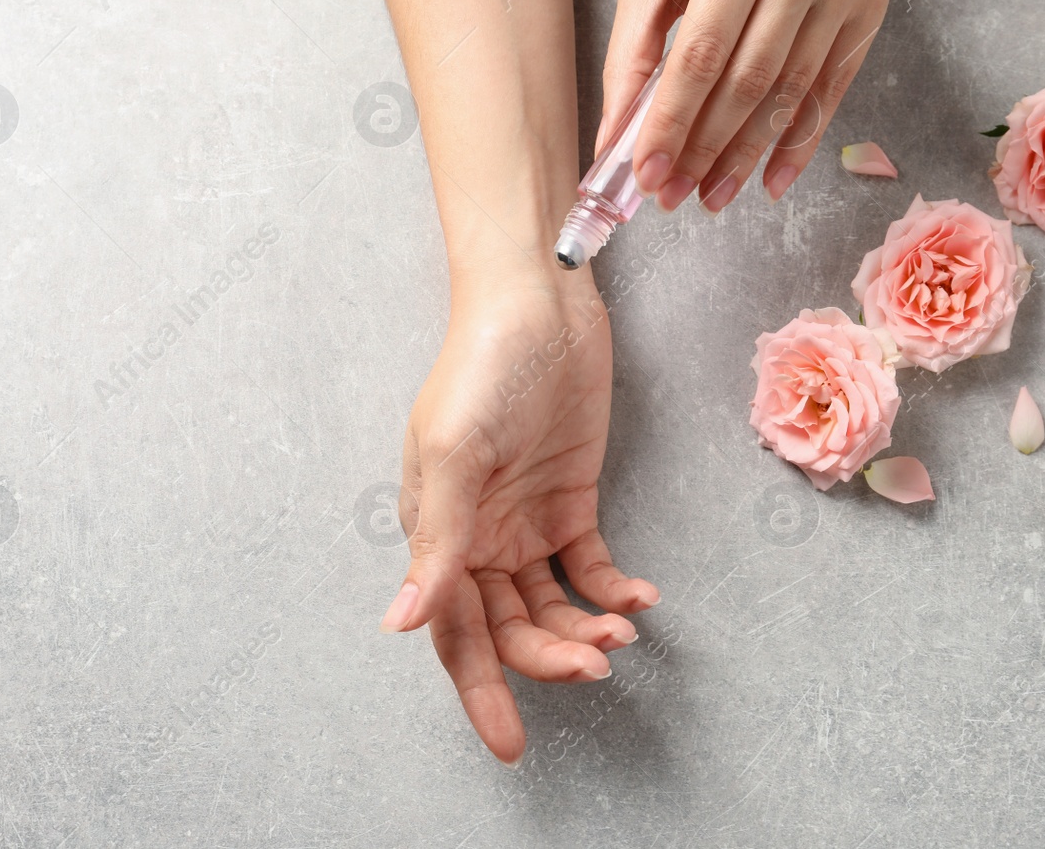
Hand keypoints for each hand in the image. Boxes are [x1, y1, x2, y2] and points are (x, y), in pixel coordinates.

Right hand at [379, 271, 659, 764]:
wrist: (539, 299)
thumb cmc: (482, 364)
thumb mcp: (452, 453)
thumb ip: (436, 542)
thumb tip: (402, 623)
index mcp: (437, 531)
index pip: (455, 632)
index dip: (481, 692)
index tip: (510, 746)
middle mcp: (477, 535)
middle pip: (510, 627)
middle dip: (551, 657)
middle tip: (596, 663)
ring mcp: (525, 518)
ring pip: (552, 605)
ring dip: (586, 627)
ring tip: (623, 629)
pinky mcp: (571, 497)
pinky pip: (590, 564)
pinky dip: (615, 588)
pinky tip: (641, 597)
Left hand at [599, 0, 890, 213]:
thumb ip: (630, 48)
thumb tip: (616, 134)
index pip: (700, 55)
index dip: (672, 122)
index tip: (646, 174)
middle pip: (748, 82)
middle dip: (705, 150)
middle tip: (674, 195)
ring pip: (790, 95)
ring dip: (747, 157)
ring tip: (712, 195)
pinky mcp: (868, 9)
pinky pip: (830, 93)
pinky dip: (797, 145)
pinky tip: (768, 180)